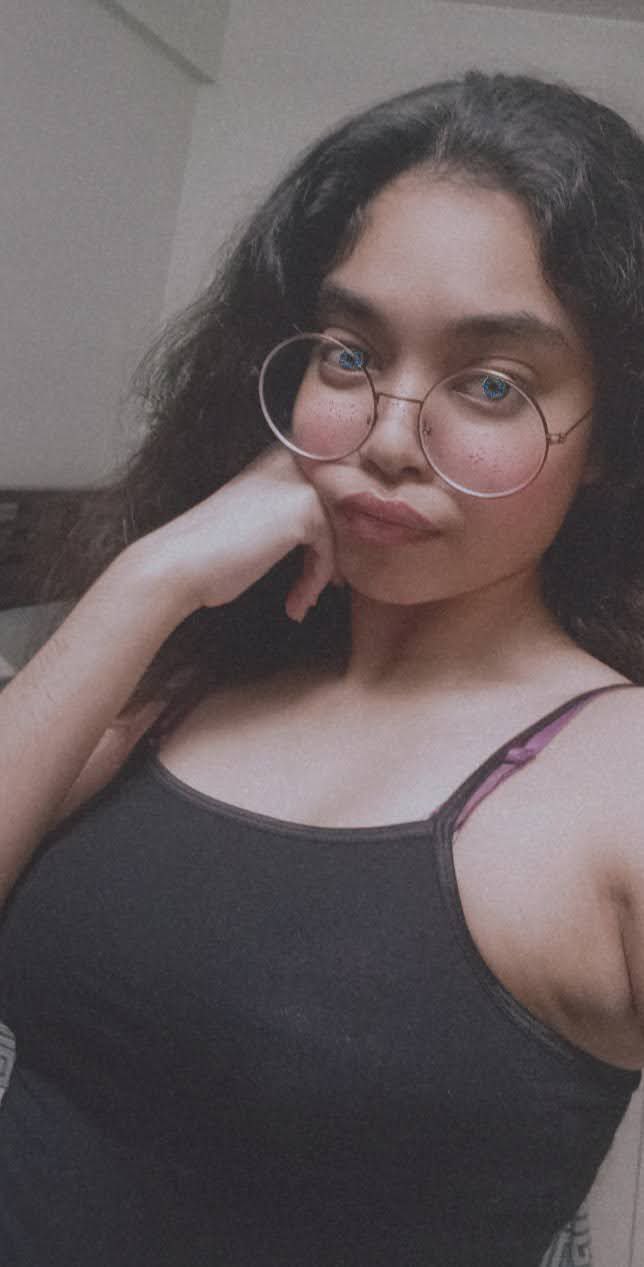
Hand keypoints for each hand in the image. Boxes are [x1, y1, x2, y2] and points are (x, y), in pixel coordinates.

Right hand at [132, 446, 339, 622]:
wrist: (181, 561)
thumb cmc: (213, 549)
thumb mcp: (262, 519)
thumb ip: (296, 514)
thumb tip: (342, 534)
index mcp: (282, 455)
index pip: (331, 494)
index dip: (329, 537)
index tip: (317, 573)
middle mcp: (294, 460)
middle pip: (339, 514)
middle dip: (329, 557)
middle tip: (312, 590)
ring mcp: (301, 482)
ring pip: (337, 534)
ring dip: (321, 574)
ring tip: (302, 601)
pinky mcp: (305, 509)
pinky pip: (329, 551)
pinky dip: (315, 581)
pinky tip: (296, 603)